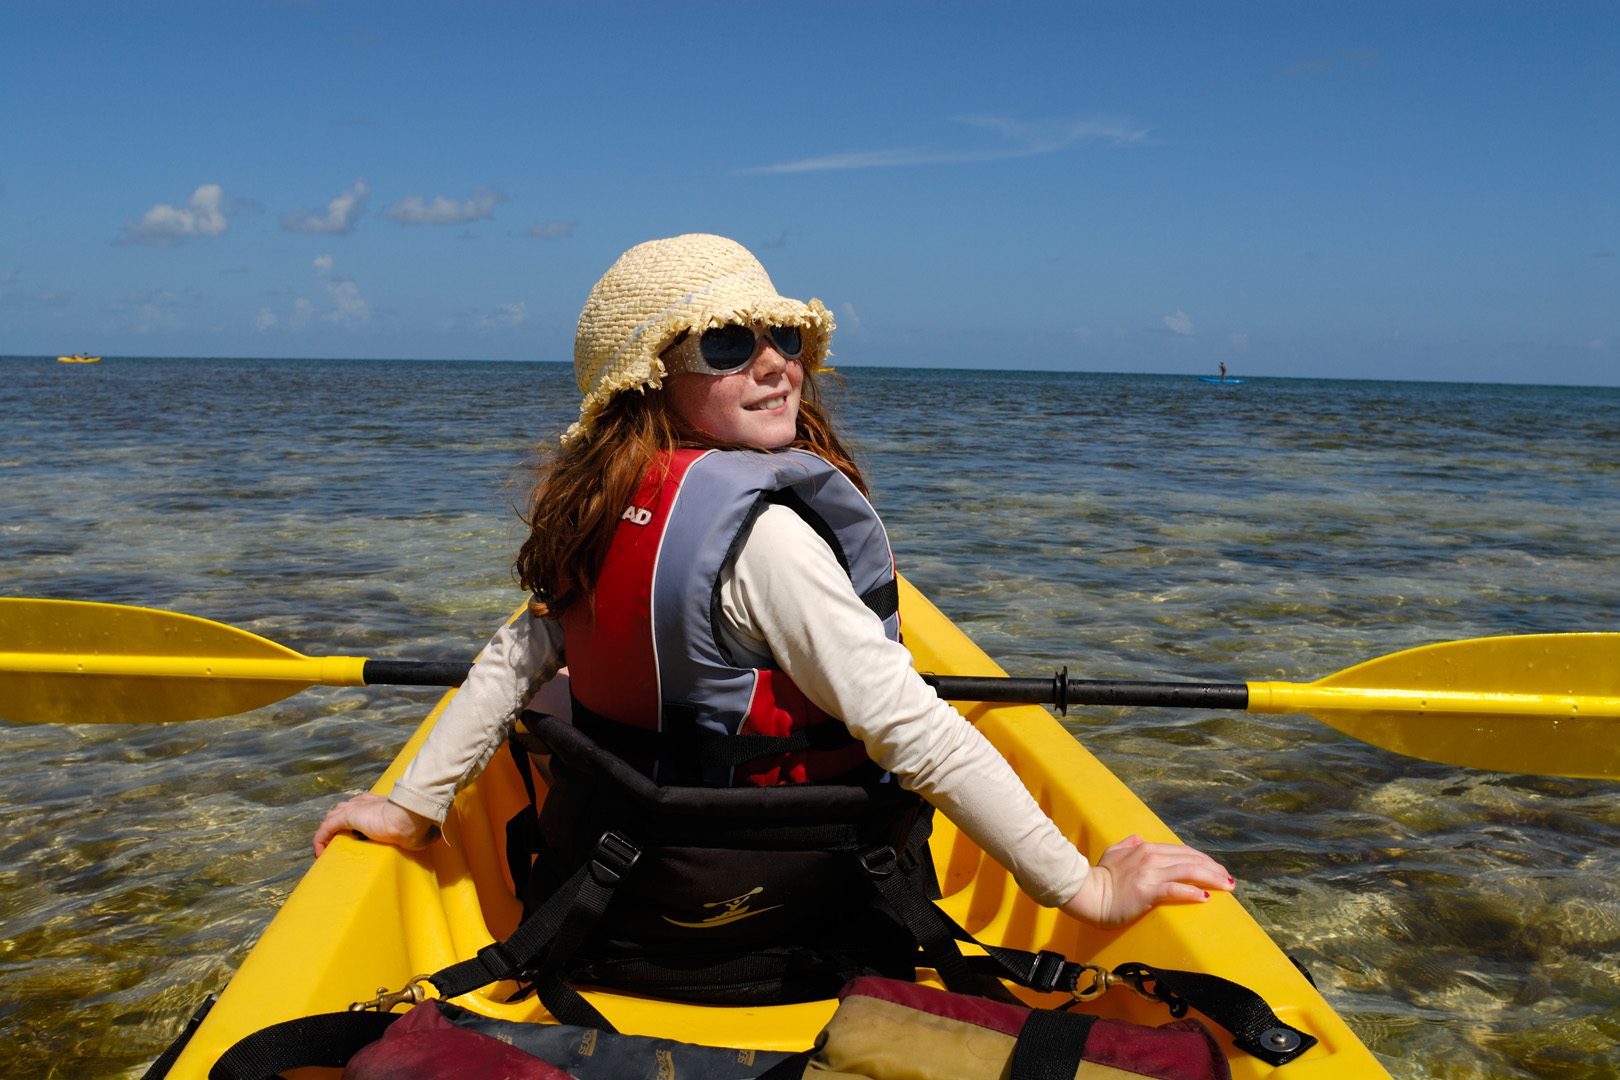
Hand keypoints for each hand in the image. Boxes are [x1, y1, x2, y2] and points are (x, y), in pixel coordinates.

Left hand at [312, 792, 437, 856]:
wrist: (410, 816)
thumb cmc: (418, 823)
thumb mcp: (420, 827)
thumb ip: (425, 831)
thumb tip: (435, 836)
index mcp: (378, 803)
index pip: (359, 807)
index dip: (353, 819)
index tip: (354, 835)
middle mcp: (363, 803)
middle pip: (341, 811)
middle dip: (335, 825)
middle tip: (335, 843)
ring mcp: (354, 808)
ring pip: (331, 819)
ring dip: (326, 834)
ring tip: (325, 850)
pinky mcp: (347, 817)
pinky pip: (325, 829)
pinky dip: (320, 840)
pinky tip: (319, 852)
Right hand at [1059, 835, 1233, 929]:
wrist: (1085, 893)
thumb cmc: (1099, 875)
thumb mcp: (1113, 853)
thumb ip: (1127, 844)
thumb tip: (1138, 841)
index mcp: (1145, 848)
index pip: (1183, 851)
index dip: (1203, 859)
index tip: (1217, 869)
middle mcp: (1150, 857)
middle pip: (1191, 860)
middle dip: (1214, 869)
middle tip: (1230, 881)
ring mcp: (1149, 874)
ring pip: (1188, 871)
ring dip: (1212, 878)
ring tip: (1227, 887)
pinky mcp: (1147, 891)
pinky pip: (1175, 889)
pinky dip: (1192, 891)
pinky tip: (1205, 896)